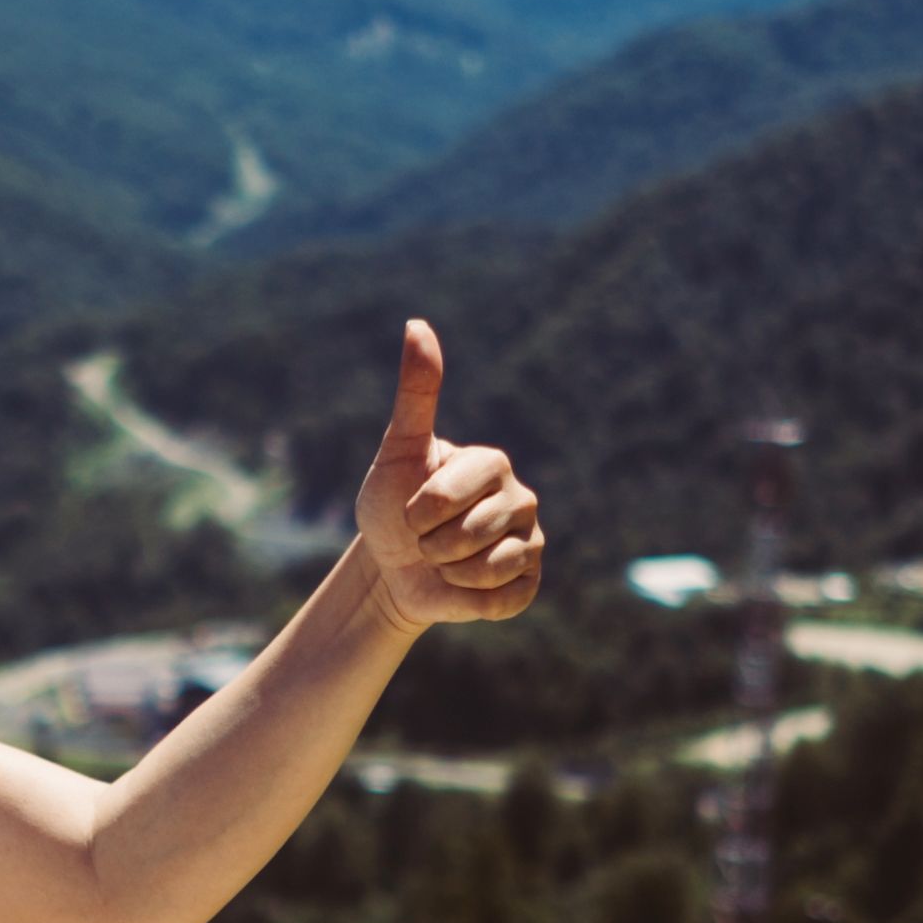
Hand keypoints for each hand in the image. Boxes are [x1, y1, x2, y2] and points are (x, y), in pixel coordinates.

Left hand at [347, 321, 543, 633]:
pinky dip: (469, 599)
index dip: (418, 512)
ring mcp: (530, 542)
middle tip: (426, 538)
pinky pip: (502, 599)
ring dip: (449, 573)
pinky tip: (462, 585)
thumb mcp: (398, 448)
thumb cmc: (392, 503)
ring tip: (443, 560)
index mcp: (493, 463)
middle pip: (470, 534)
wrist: (392, 566)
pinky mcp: (528, 583)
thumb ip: (415, 393)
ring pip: (487, 568)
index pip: (449, 496)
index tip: (411, 509)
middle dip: (431, 544)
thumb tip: (417, 322)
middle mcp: (522, 498)